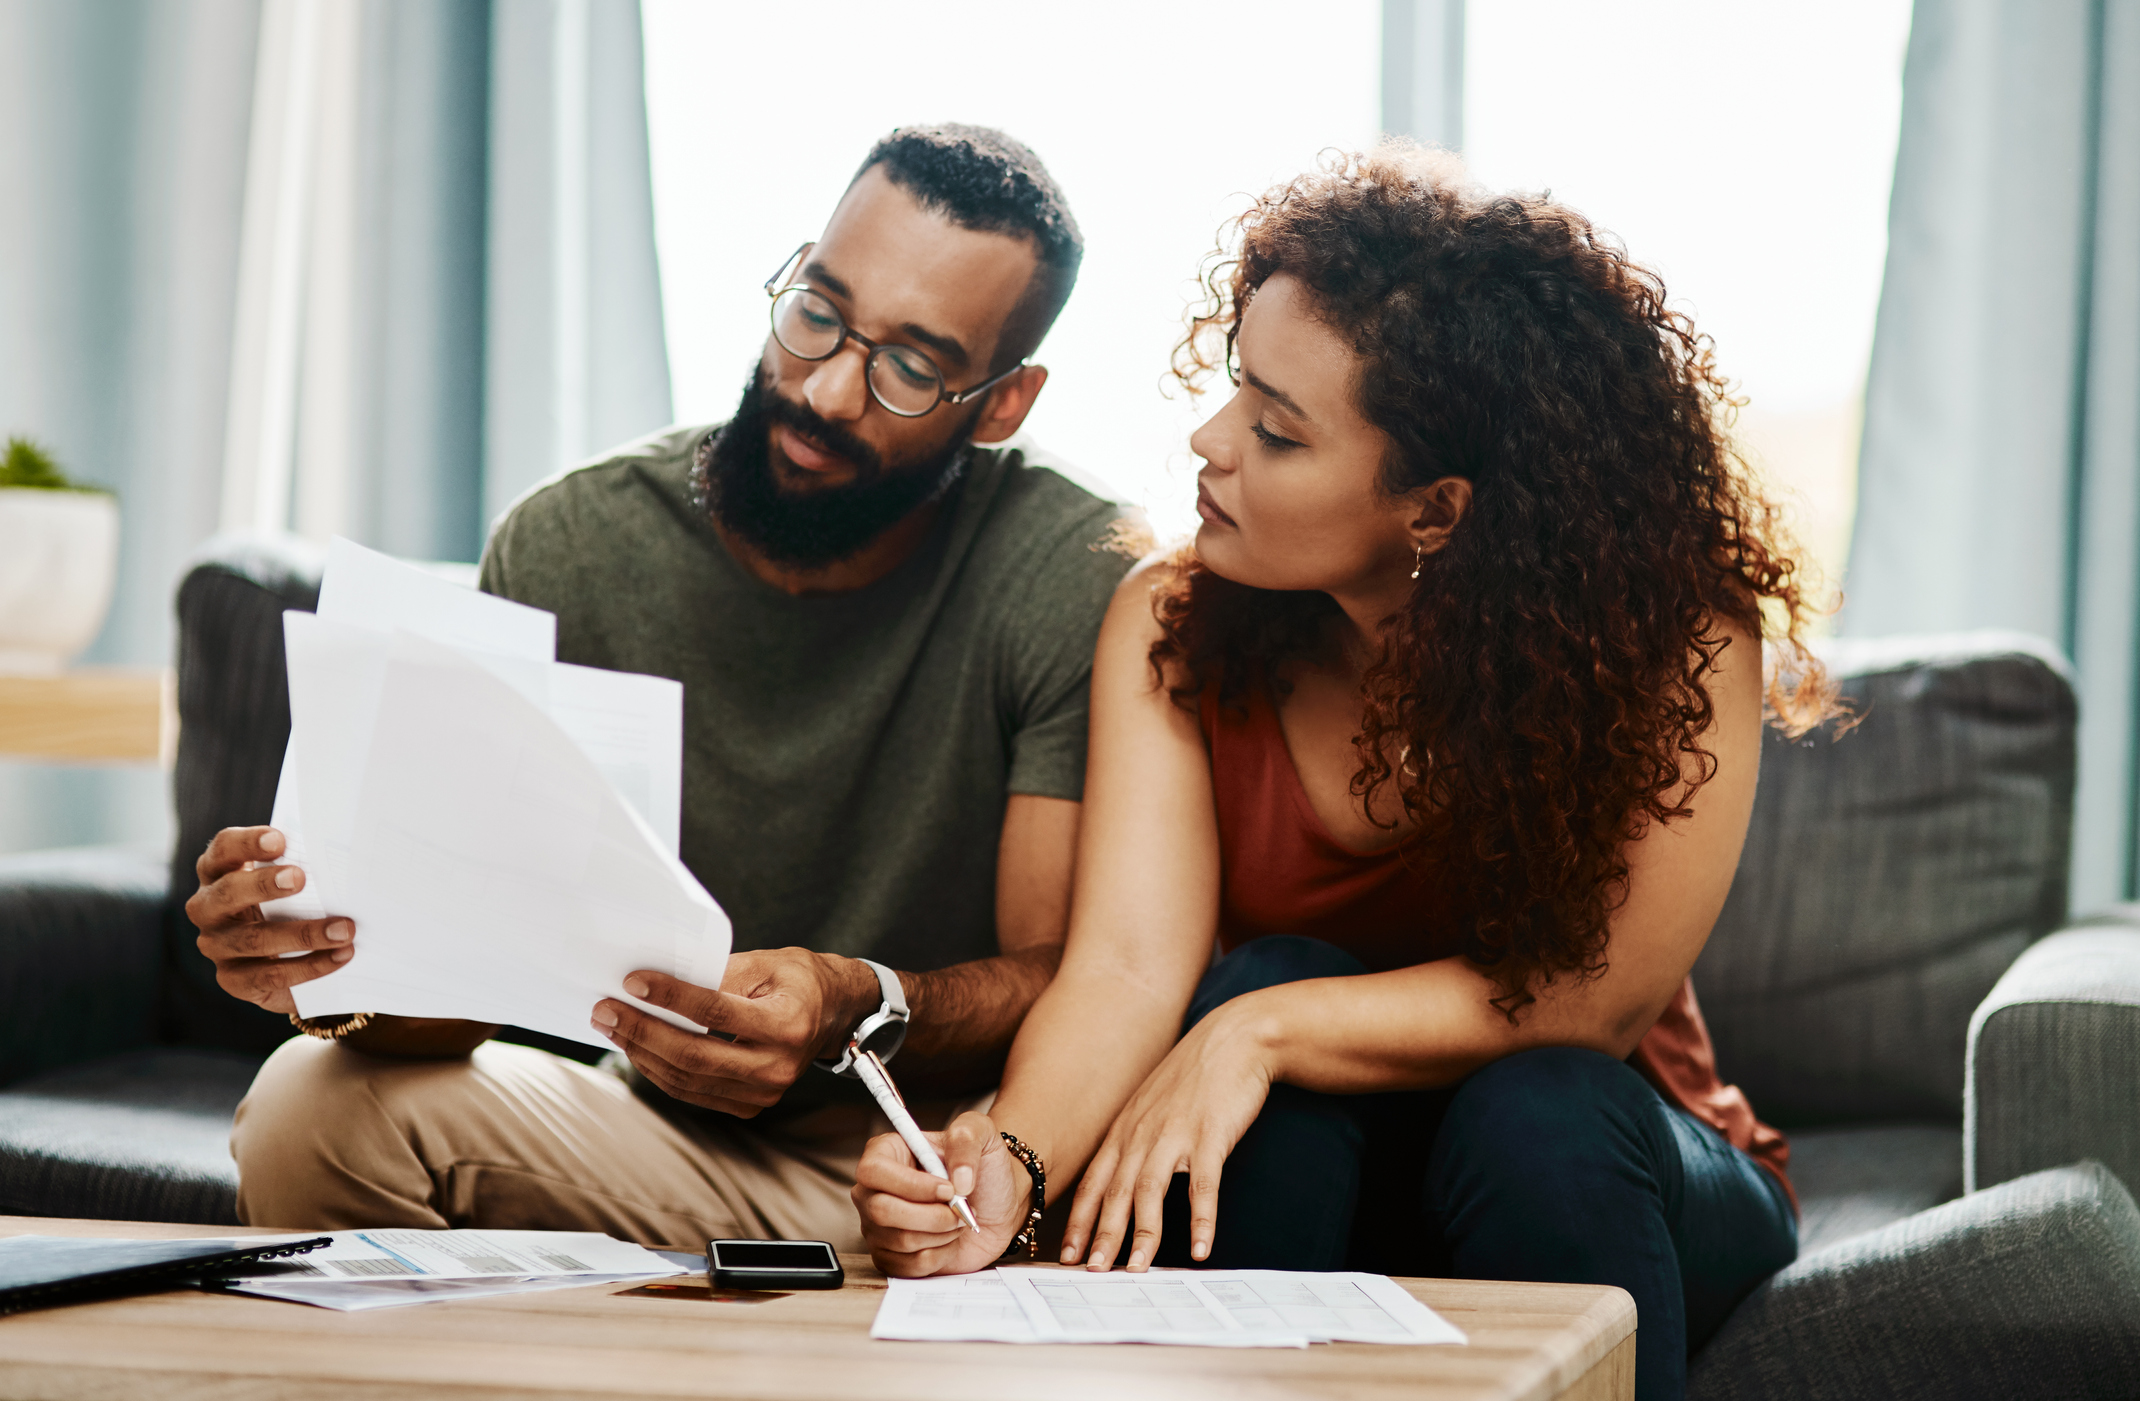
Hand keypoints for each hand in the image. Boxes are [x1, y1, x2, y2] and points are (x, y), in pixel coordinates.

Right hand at [183, 826, 353, 1014]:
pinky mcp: (234, 979)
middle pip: (227, 893)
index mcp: (219, 872)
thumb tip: (342, 859)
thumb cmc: (289, 903)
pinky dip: (310, 966)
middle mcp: (208, 908)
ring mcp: (217, 946)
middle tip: (300, 878)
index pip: (222, 850)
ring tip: (344, 929)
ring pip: (254, 940)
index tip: (278, 840)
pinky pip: (270, 975)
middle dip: (263, 885)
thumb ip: (301, 866)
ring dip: (303, 934)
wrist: (283, 960)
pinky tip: (340, 956)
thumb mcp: (288, 883)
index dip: (246, 843)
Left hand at [592, 947, 878, 1116]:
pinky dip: (660, 1070)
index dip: (671, 997)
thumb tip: (659, 983)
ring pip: (687, 1079)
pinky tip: (638, 1047)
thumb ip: (717, 974)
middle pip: (694, 1055)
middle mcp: (778, 1067)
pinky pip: (693, 1092)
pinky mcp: (750, 1104)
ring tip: (613, 1026)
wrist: (833, 1014)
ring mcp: (765, 1093)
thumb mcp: (766, 963)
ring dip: (643, 1052)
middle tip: (606, 1010)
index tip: (634, 982)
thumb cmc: (798, 981)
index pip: (716, 1012)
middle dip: (642, 1031)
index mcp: (787, 1025)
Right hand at [853, 1111, 1025, 1275]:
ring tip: (957, 1221)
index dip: (911, 1185)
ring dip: (941, 1234)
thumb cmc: (984, 1166)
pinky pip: (908, 1266)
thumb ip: (966, 1139)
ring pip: (899, 1241)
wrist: (998, 1204)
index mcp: (886, 1153)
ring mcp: (878, 1226)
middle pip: (881, 1211)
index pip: (873, 1171)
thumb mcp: (981, 1134)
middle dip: (931, 1215)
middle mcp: (874, 1190)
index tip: (948, 1189)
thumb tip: (957, 1181)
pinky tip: (949, 1240)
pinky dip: (939, 1255)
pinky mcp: (891, 1257)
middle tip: (959, 1209)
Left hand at [1064, 1003, 1275, 1271]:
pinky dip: (1201, 1219)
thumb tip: (1124, 1177)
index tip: (1067, 1253)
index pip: (1094, 1181)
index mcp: (1126, 1129)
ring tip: (1137, 1269)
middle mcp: (1142, 1133)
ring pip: (1150, 1192)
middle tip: (1091, 1271)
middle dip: (1101, 1235)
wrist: (1233, 1039)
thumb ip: (1136, 1139)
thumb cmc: (1194, 1077)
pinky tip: (1202, 1248)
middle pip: (1115, 1191)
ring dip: (1143, 1234)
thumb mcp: (1152, 1105)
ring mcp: (1175, 1134)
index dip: (1079, 1220)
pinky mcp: (1210, 1134)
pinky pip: (1203, 1185)